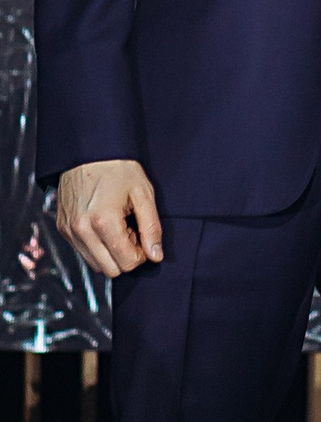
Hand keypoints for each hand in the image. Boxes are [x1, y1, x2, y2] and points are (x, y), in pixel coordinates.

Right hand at [55, 159, 162, 275]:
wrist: (88, 151)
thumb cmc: (118, 169)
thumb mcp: (143, 194)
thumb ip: (152, 228)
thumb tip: (156, 256)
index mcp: (103, 222)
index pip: (127, 264)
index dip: (141, 254)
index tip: (142, 235)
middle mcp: (82, 230)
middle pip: (111, 270)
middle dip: (126, 256)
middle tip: (131, 231)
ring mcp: (69, 231)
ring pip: (96, 265)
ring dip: (111, 253)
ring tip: (118, 227)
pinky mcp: (63, 229)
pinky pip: (84, 253)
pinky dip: (98, 247)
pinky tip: (104, 225)